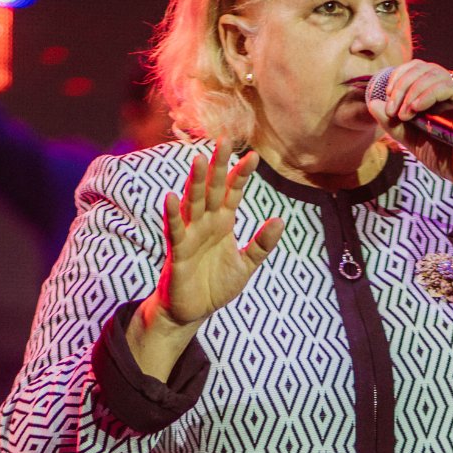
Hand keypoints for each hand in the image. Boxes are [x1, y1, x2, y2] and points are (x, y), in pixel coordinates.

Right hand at [153, 142, 282, 326]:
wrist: (193, 311)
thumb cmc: (216, 285)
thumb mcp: (246, 265)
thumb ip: (261, 244)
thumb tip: (280, 220)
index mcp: (223, 222)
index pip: (233, 192)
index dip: (241, 175)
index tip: (253, 156)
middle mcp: (206, 222)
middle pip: (213, 189)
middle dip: (219, 167)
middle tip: (225, 141)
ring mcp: (190, 234)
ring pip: (193, 203)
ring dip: (195, 182)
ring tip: (199, 160)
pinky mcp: (178, 251)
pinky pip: (174, 230)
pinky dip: (173, 215)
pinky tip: (171, 197)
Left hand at [367, 59, 452, 218]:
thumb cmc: (446, 160)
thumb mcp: (412, 140)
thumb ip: (393, 123)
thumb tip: (372, 103)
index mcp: (439, 92)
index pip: (417, 69)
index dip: (398, 77)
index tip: (386, 100)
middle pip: (423, 68)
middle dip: (402, 85)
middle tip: (392, 109)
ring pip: (434, 73)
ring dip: (411, 91)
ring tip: (403, 114)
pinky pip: (448, 86)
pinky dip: (427, 95)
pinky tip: (415, 110)